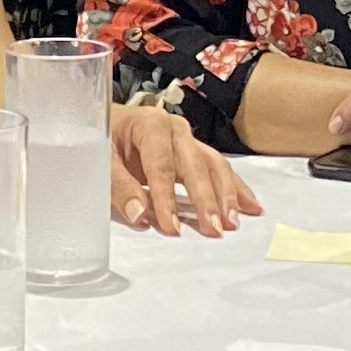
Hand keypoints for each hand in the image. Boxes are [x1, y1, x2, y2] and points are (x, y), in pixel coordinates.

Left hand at [109, 102, 264, 237]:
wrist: (105, 122)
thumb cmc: (102, 140)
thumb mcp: (100, 159)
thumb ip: (118, 186)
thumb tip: (140, 215)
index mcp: (149, 125)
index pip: (161, 165)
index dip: (166, 198)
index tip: (172, 227)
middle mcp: (175, 129)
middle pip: (195, 165)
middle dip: (205, 198)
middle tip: (214, 228)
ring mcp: (188, 140)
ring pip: (213, 166)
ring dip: (226, 195)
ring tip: (234, 222)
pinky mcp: (195, 152)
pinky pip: (219, 170)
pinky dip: (236, 189)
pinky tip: (251, 207)